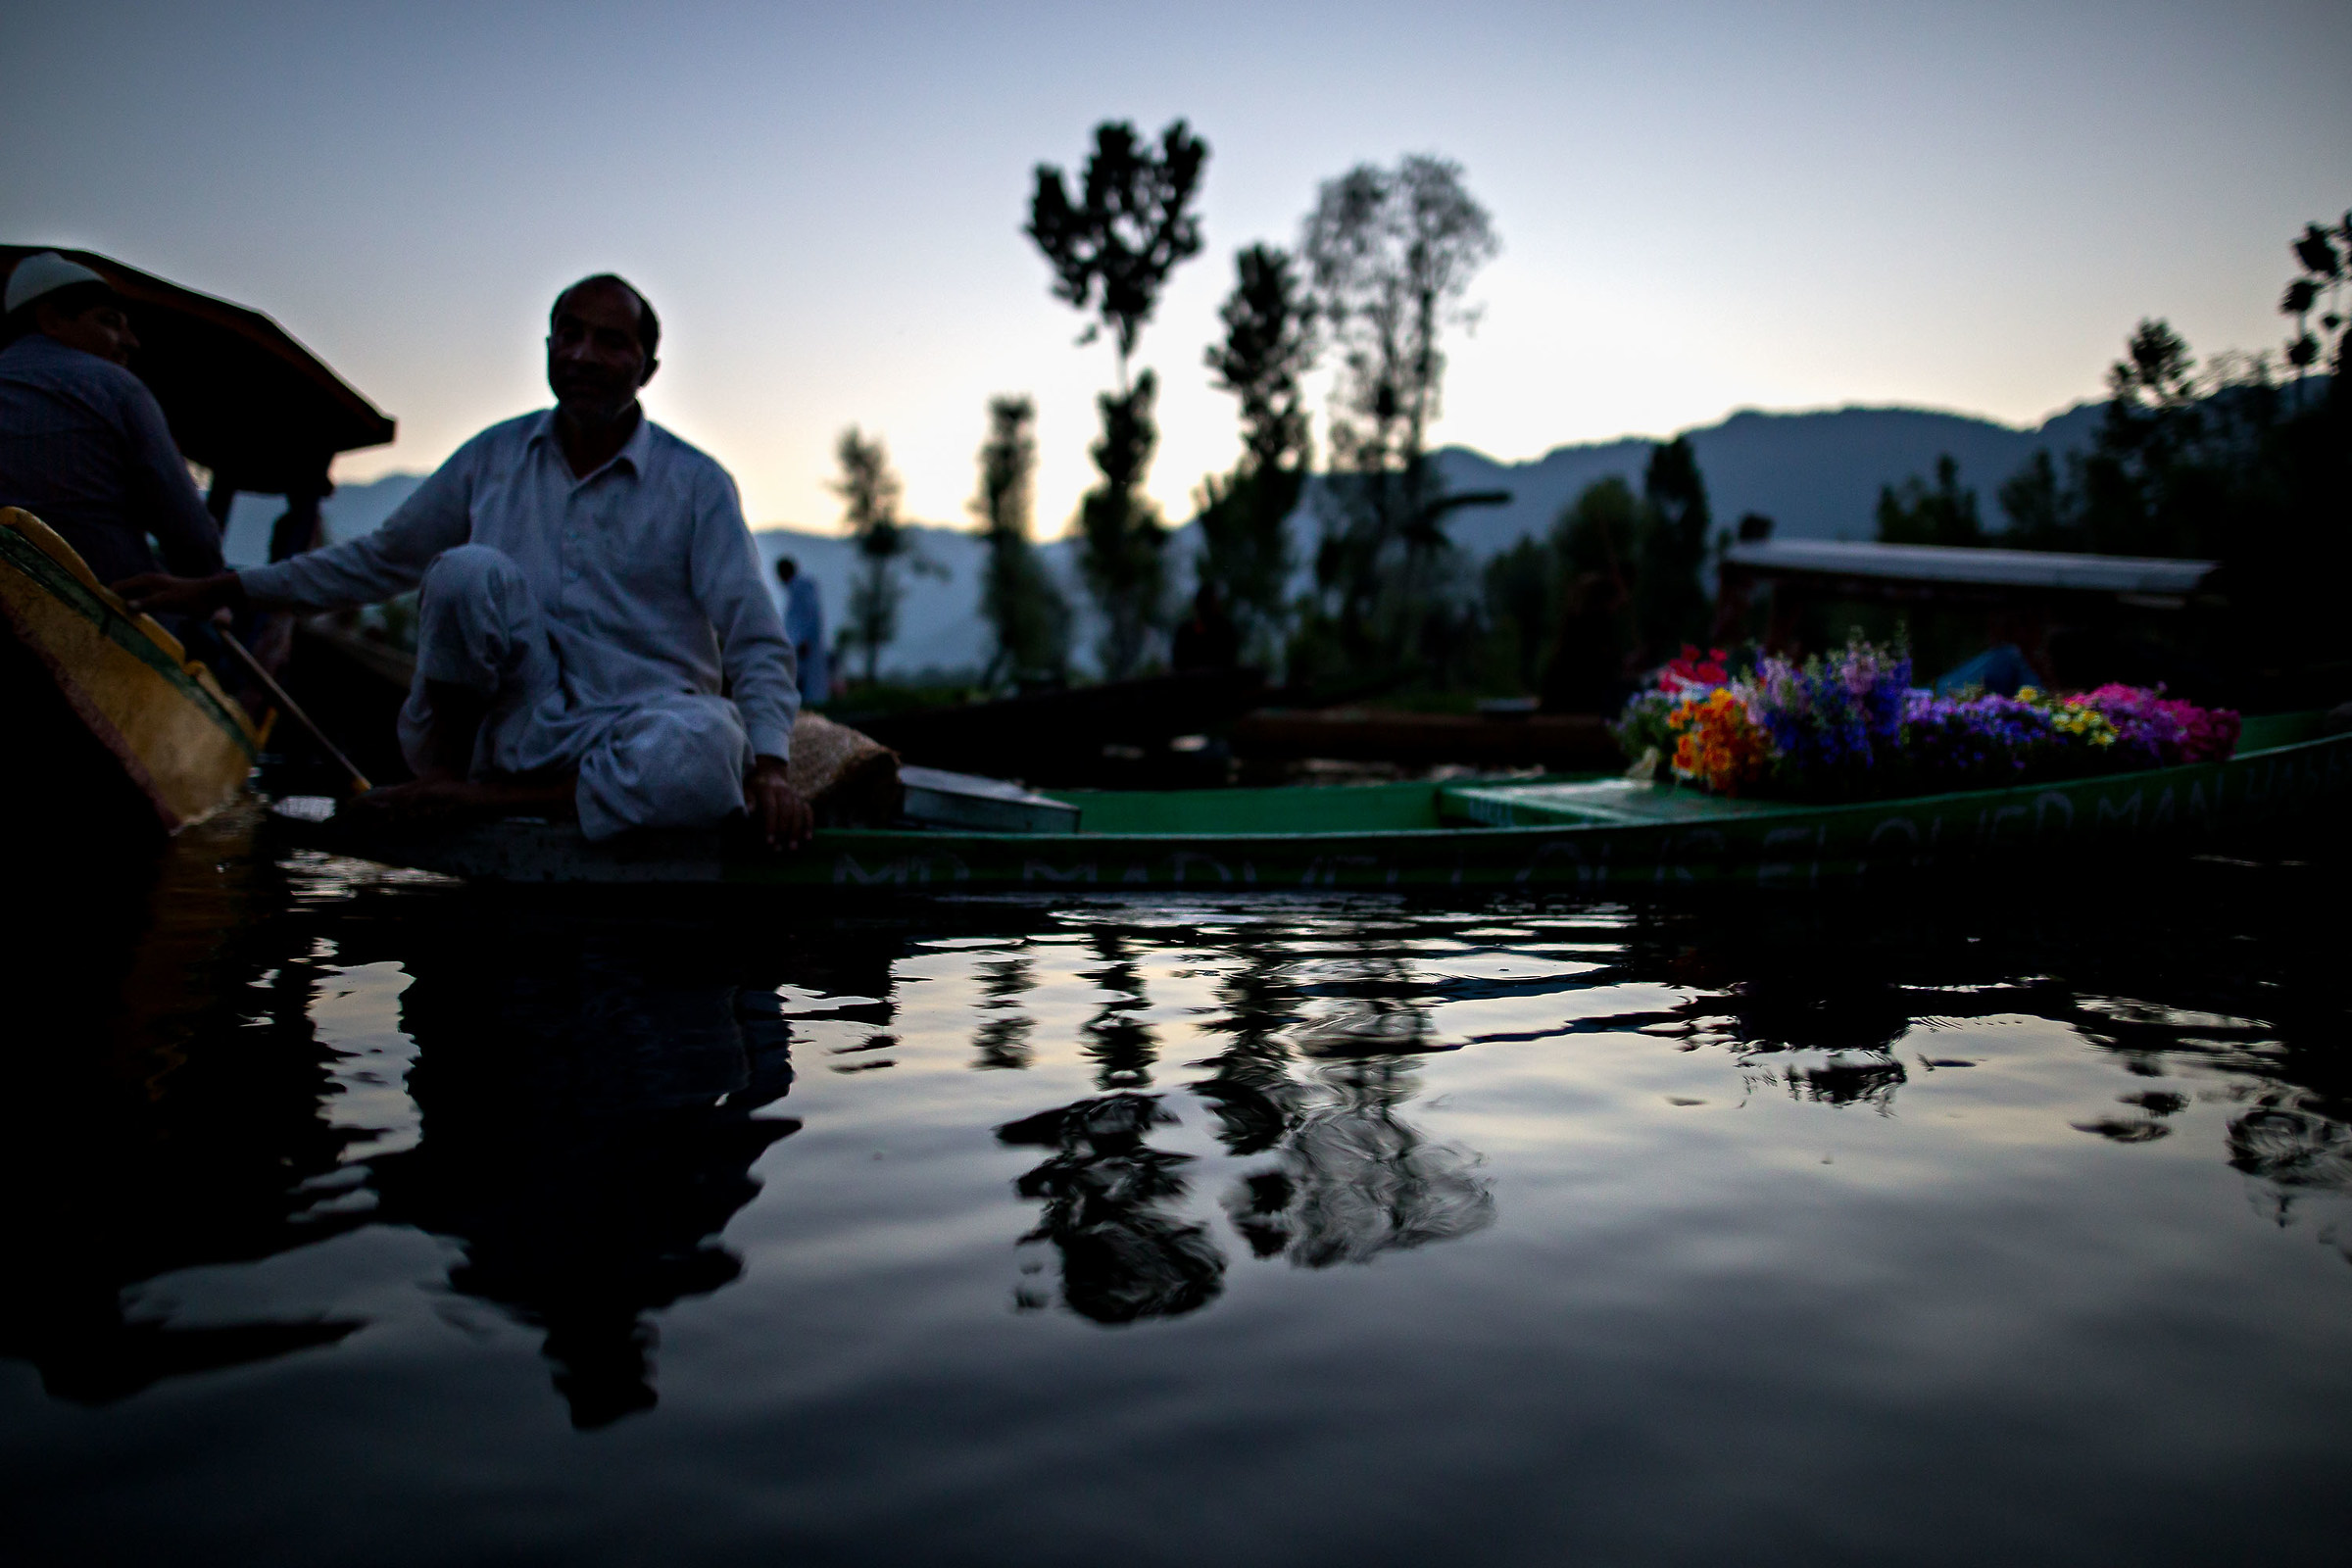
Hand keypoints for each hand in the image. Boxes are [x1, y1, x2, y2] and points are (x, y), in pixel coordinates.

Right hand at [115, 570, 246, 617]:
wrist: (213, 597)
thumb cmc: (190, 597)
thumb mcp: (167, 601)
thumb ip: (147, 603)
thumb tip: (126, 606)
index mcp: (145, 580)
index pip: (117, 587)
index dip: (106, 598)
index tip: (97, 612)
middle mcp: (147, 584)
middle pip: (123, 594)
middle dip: (113, 605)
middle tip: (102, 622)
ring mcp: (154, 592)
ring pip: (133, 601)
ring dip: (124, 610)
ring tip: (113, 625)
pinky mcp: (162, 601)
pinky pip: (144, 606)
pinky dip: (137, 614)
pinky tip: (132, 625)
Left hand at [745, 754, 811, 849]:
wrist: (769, 774)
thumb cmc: (755, 788)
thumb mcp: (747, 790)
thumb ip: (748, 800)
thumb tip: (750, 811)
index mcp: (767, 789)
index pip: (771, 808)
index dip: (770, 826)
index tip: (769, 841)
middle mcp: (783, 791)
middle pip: (787, 812)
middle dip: (783, 832)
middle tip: (779, 849)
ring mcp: (795, 795)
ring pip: (799, 813)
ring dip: (796, 831)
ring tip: (793, 848)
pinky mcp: (801, 799)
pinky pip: (808, 811)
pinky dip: (809, 824)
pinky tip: (808, 838)